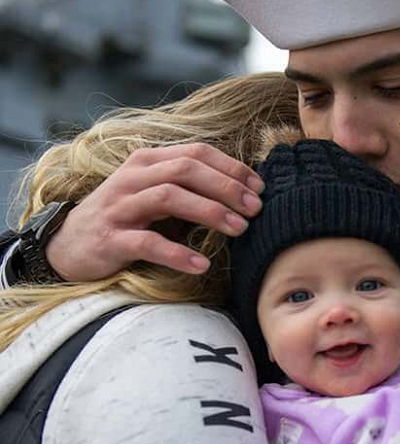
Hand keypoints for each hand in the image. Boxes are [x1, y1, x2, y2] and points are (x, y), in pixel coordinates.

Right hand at [46, 143, 264, 280]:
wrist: (70, 245)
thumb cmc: (126, 219)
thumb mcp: (155, 194)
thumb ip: (189, 187)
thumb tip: (243, 192)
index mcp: (148, 161)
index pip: (196, 153)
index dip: (232, 168)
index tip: (259, 188)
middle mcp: (133, 177)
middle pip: (186, 170)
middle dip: (227, 187)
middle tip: (255, 209)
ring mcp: (120, 207)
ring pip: (169, 197)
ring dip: (210, 212)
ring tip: (239, 229)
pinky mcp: (111, 239)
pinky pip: (148, 243)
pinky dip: (178, 254)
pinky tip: (202, 264)